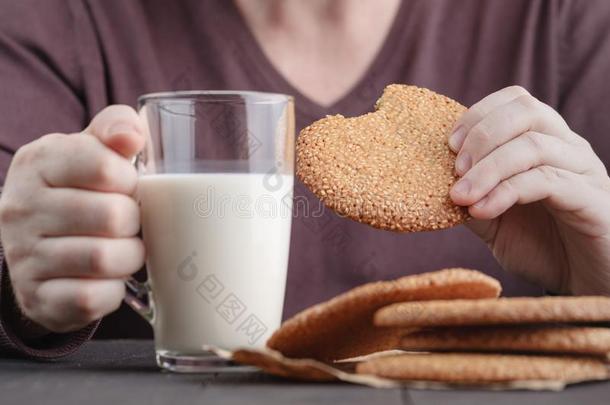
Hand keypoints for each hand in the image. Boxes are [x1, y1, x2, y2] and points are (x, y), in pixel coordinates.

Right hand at [0, 106, 145, 331]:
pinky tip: (110, 278)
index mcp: (38, 162)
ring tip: (125, 248)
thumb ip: (116, 128)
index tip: (127, 185)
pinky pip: (93, 298)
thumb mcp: (92, 148)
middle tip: (131, 222)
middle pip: (112, 216)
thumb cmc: (80, 189)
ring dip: (130, 257)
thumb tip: (132, 135)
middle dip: (135, 221)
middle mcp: (21, 208)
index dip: (130, 179)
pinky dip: (114, 291)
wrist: (38, 245)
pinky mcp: (37, 298)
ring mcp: (24, 256)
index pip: (103, 166)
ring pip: (104, 259)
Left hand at [449, 86, 609, 294]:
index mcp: (547, 144)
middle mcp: (569, 149)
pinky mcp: (593, 200)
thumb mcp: (494, 222)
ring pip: (534, 146)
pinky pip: (546, 181)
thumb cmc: (544, 250)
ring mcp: (584, 172)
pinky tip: (482, 210)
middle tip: (455, 169)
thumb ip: (470, 198)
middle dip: (482, 135)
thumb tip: (434, 182)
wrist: (587, 288)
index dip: (478, 115)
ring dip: (488, 168)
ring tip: (460, 195)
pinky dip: (505, 192)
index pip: (517, 101)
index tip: (449, 145)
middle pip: (527, 111)